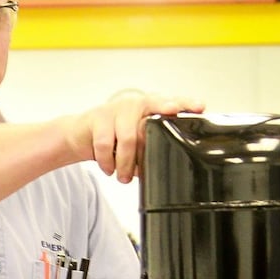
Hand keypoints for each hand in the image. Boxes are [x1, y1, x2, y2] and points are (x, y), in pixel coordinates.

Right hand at [67, 90, 205, 182]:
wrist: (80, 134)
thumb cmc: (114, 138)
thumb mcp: (135, 141)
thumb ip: (151, 146)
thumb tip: (169, 164)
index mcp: (150, 108)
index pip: (172, 102)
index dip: (186, 103)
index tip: (199, 107)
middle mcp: (136, 104)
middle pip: (152, 110)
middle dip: (161, 117)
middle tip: (164, 128)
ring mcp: (116, 108)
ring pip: (128, 138)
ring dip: (126, 163)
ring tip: (123, 176)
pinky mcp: (98, 117)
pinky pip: (106, 144)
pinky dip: (107, 162)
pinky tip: (109, 168)